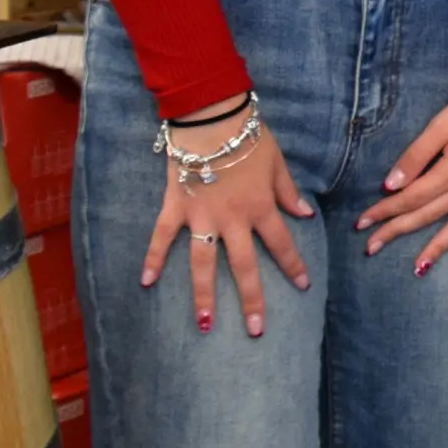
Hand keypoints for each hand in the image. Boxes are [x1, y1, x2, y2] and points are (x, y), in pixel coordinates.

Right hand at [139, 98, 316, 338]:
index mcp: (260, 208)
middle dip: (251, 299)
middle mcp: (232, 219)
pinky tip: (144, 283)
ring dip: (203, 294)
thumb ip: (288, 192)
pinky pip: (161, 237)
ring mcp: (201, 217)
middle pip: (243, 266)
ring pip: (202, 263)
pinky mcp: (175, 208)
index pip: (281, 244)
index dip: (293, 266)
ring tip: (205, 323)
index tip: (303, 287)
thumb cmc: (249, 136)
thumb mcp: (277, 161)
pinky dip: (151, 259)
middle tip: (256, 330)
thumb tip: (304, 214)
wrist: (212, 117)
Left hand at [356, 94, 447, 270]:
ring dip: (436, 248)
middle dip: (397, 231)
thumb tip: (391, 186)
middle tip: (371, 248)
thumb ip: (415, 156)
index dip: (384, 211)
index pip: (409, 198)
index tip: (361, 223)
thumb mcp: (440, 126)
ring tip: (418, 267)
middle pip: (426, 216)